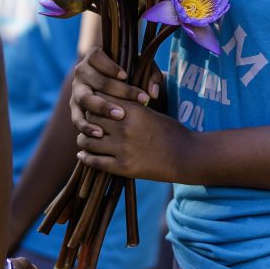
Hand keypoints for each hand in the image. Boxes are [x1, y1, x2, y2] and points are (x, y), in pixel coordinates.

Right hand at [68, 49, 157, 132]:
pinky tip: (100, 133)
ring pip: (86, 99)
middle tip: (135, 98)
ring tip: (120, 116)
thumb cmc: (130, 76)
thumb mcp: (140, 69)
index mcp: (93, 58)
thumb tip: (153, 92)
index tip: (126, 75)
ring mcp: (76, 91)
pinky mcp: (75, 109)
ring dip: (102, 107)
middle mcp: (81, 73)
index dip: (110, 66)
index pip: (96, 58)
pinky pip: (77, 119)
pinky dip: (86, 126)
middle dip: (116, 90)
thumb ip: (151, 74)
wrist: (115, 90)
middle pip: (96, 80)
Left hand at [76, 96, 190, 183]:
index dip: (93, 102)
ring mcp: (122, 149)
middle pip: (90, 118)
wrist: (186, 156)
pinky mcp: (123, 168)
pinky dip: (86, 158)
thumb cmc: (170, 131)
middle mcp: (124, 128)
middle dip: (87, 120)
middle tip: (85, 123)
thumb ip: (128, 107)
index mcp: (133, 111)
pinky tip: (83, 155)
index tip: (92, 106)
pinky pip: (95, 162)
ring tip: (84, 140)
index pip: (100, 100)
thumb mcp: (149, 112)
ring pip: (88, 141)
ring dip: (83, 140)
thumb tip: (107, 102)